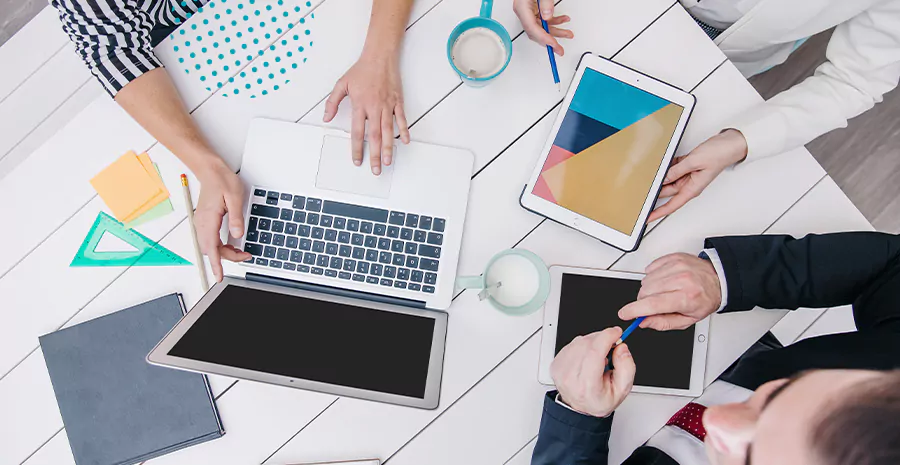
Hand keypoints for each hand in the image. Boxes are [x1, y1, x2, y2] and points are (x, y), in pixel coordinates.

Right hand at [193, 159, 251, 281]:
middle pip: (211, 250)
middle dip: (227, 257)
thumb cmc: (221, 180)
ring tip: (240, 251)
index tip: (219, 277)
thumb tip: (238, 234)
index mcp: (208, 219)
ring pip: (211, 246)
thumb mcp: (235, 197)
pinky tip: (230, 245)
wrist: (210, 170)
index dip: (216, 265)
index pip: (211, 248)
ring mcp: (202, 223)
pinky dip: (220, 246)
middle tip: (244, 255)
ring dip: (223, 252)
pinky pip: (210, 239)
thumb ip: (236, 218)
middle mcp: (202, 223)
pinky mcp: (204, 221)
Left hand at [324, 52, 410, 174]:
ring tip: (388, 161)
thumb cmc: (362, 70)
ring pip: (388, 130)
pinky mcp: (397, 101)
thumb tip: (326, 117)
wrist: (379, 56)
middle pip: (374, 136)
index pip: (357, 132)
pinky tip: (405, 141)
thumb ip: (332, 102)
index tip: (357, 160)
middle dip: (374, 155)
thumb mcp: (342, 84)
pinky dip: (404, 130)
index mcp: (360, 105)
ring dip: (389, 147)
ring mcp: (387, 105)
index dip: (357, 148)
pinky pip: (401, 119)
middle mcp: (374, 107)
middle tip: (376, 169)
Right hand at [513, 0, 572, 54]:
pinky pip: (544, 19)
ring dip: (556, 31)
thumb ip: (545, 2)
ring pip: (542, 27)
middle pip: (536, 32)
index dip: (544, 39)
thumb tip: (547, 16)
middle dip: (550, 40)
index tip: (554, 45)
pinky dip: (555, 21)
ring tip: (568, 34)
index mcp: (521, 7)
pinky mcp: (534, 8)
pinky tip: (564, 20)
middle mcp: (523, 11)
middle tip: (560, 49)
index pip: (532, 29)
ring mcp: (528, 10)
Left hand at [551, 327, 635, 417]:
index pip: (594, 353)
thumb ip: (626, 368)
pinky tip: (588, 357)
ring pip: (579, 341)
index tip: (616, 332)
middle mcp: (570, 377)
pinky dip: (583, 345)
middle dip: (602, 338)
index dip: (606, 337)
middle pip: (587, 344)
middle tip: (611, 347)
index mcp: (587, 386)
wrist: (580, 407)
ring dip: (593, 342)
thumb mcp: (622, 390)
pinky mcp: (556, 363)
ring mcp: (561, 370)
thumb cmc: (599, 399)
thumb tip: (621, 348)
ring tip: (599, 356)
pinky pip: (572, 344)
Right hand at [618, 253, 721, 330]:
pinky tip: (664, 280)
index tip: (624, 314)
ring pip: (646, 280)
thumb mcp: (687, 320)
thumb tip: (643, 322)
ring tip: (664, 291)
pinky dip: (653, 276)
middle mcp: (681, 280)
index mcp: (686, 298)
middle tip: (655, 303)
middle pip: (646, 292)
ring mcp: (677, 266)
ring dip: (649, 289)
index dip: (634, 310)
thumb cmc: (704, 299)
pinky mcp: (673, 257)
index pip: (652, 304)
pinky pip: (650, 268)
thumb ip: (663, 323)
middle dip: (644, 301)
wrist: (718, 280)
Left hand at [647, 129, 747, 222]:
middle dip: (653, 193)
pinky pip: (673, 168)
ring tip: (646, 178)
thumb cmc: (720, 154)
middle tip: (640, 194)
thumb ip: (676, 170)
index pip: (671, 205)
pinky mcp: (688, 165)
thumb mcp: (694, 162)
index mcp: (692, 189)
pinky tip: (660, 164)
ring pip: (668, 179)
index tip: (647, 218)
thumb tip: (663, 178)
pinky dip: (666, 166)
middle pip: (667, 192)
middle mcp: (690, 184)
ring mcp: (689, 175)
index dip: (658, 213)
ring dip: (660, 177)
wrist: (731, 143)